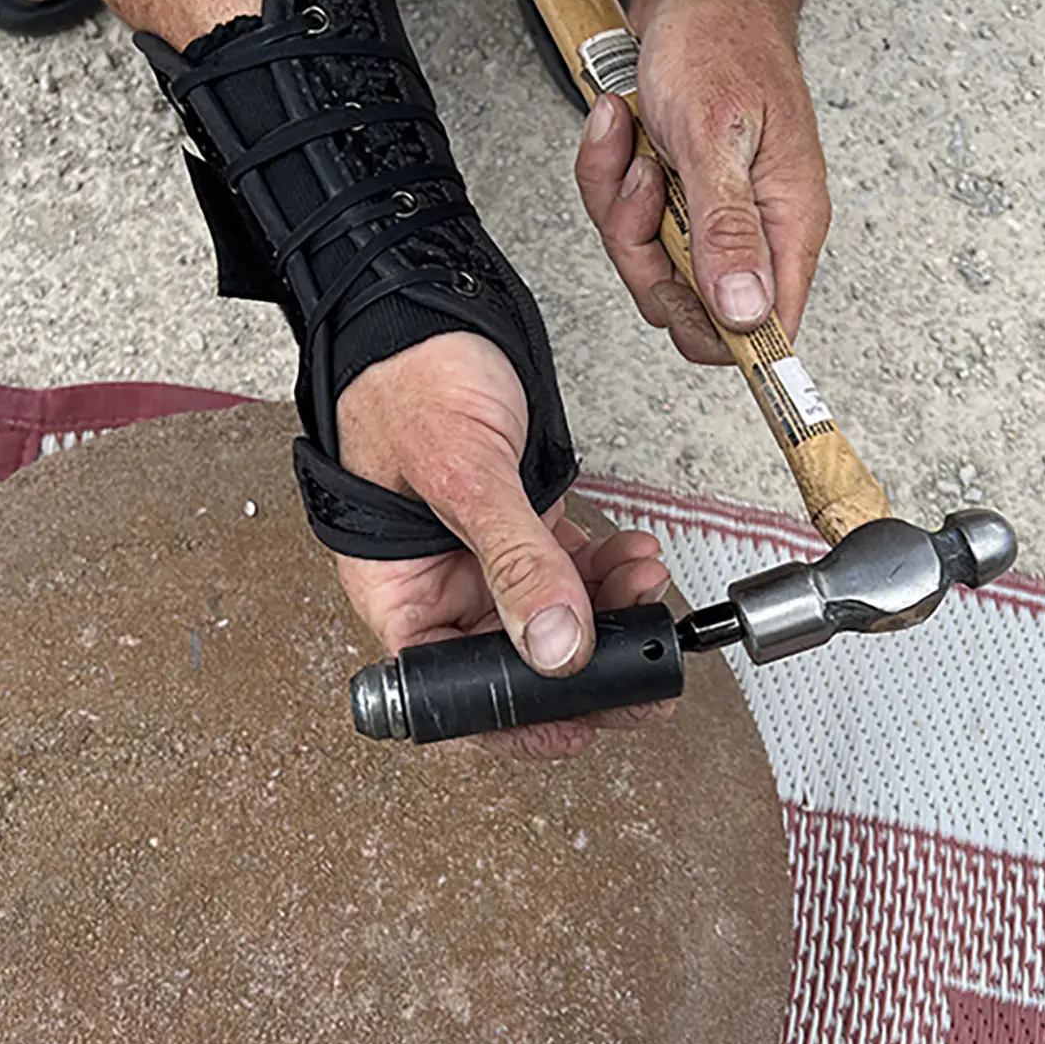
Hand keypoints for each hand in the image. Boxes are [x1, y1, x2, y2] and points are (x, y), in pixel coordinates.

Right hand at [335, 331, 672, 758]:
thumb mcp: (462, 477)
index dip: (511, 720)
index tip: (573, 725)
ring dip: (609, 614)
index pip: (450, 691)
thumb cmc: (408, 384)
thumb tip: (555, 646)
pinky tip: (634, 557)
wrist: (431, 318)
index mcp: (399, 596)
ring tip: (645, 585)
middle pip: (514, 665)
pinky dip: (609, 572)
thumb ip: (513, 562)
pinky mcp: (520, 532)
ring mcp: (483, 563)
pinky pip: (572, 573)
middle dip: (583, 670)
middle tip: (641, 674)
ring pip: (555, 620)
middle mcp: (441, 590)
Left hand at [574, 0, 831, 357]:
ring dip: (619, 204)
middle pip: (687, 306)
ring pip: (647, 264)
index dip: (719, 337)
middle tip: (648, 188)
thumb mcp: (717, 139)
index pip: (765, 330)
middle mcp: (750, 230)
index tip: (680, 305)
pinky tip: (624, 131)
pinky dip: (608, 176)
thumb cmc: (722, 40)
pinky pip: (624, 223)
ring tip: (637, 146)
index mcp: (785, 224)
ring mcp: (709, 217)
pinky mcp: (673, 199)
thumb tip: (745, 315)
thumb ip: (728, 233)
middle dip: (646, 252)